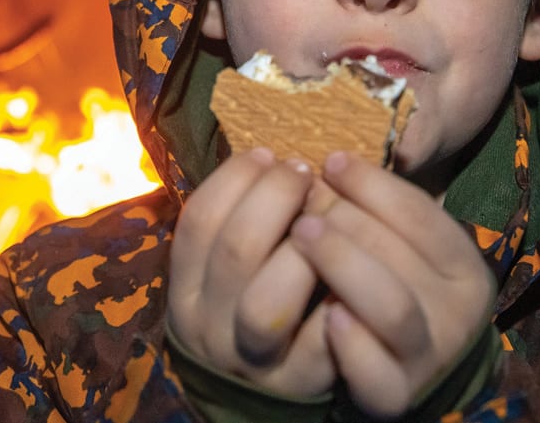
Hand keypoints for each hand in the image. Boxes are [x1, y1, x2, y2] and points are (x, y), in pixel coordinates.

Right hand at [168, 148, 337, 396]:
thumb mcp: (229, 265)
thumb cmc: (257, 295)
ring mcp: (252, 361)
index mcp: (187, 289)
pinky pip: (318, 344)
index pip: (198, 221)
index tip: (268, 154)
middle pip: (235, 250)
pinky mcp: (298, 385)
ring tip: (325, 222)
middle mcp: (209, 327)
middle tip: (303, 174)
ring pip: (267, 305)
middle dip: (275, 198)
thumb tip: (272, 159)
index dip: (235, 177)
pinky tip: (352, 268)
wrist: (268, 385)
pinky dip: (337, 301)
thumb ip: (240, 220)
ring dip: (303, 252)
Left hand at [290, 151, 496, 417]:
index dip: (370, 183)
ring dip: (341, 262)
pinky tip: (325, 315)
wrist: (406, 364)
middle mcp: (457, 313)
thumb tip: (333, 163)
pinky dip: (349, 342)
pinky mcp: (393, 396)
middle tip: (301, 203)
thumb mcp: (402, 241)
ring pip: (391, 304)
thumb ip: (378, 206)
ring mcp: (426, 357)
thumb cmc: (393, 280)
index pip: (419, 214)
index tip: (330, 162)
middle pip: (397, 254)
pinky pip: (374, 371)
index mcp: (464, 266)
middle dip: (343, 219)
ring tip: (302, 234)